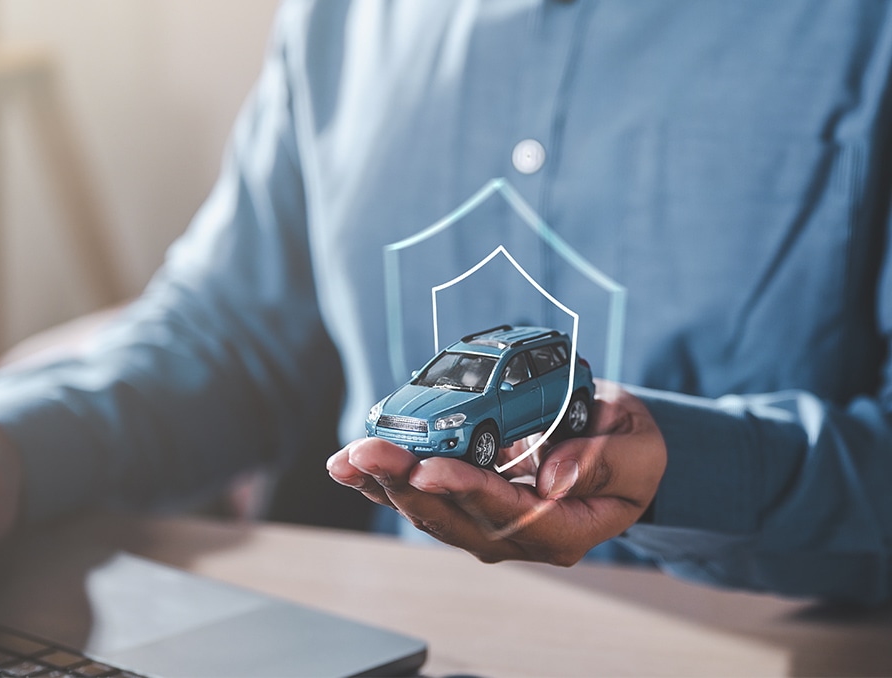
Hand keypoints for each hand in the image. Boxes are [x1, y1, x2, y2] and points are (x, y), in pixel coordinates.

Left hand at [327, 381, 665, 565]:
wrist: (621, 454)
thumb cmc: (630, 451)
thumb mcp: (637, 450)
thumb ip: (599, 463)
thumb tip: (549, 477)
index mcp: (563, 528)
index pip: (506, 514)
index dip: (465, 489)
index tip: (429, 468)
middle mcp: (517, 534)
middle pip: (453, 516)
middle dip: (404, 483)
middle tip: (368, 452)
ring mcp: (488, 522)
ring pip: (429, 510)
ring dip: (384, 483)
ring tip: (348, 457)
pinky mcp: (468, 502)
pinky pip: (422, 495)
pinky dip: (385, 478)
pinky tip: (352, 463)